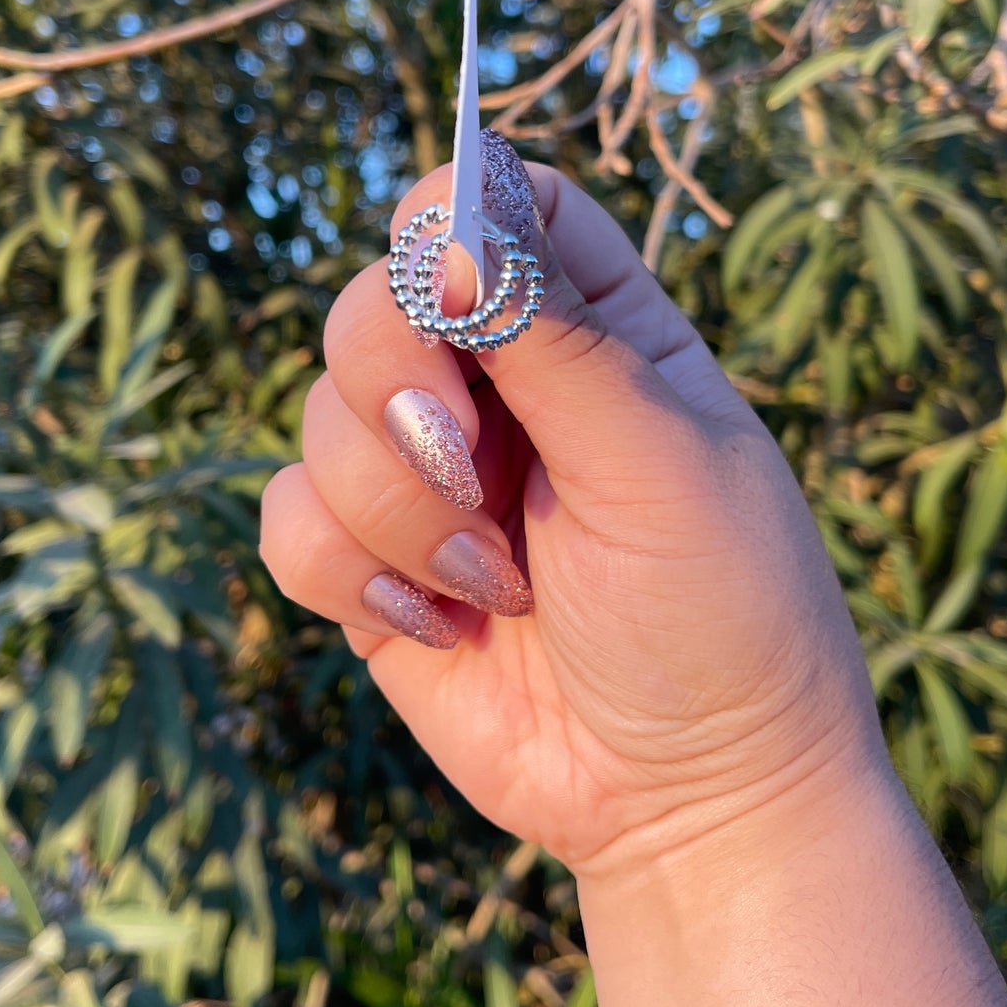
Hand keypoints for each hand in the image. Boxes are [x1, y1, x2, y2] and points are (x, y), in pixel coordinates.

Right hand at [260, 132, 885, 879]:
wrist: (689, 802)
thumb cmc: (721, 619)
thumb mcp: (660, 465)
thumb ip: (557, 341)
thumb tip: (451, 228)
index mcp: (595, 329)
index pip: (494, 203)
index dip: (451, 223)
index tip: (456, 293)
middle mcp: (500, 387)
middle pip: (372, 299)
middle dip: (399, 387)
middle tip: (470, 468)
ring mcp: (428, 476)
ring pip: (316, 416)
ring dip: (397, 509)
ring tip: (500, 584)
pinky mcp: (369, 567)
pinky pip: (285, 519)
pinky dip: (348, 572)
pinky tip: (440, 625)